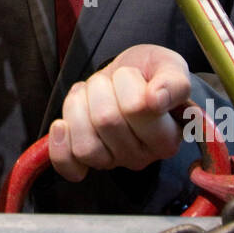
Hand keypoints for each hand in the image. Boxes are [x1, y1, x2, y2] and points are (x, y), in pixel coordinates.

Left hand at [49, 44, 190, 181]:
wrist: (127, 77)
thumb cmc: (149, 74)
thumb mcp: (169, 66)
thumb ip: (174, 81)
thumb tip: (157, 99)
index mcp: (168, 137)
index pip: (138, 108)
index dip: (127, 81)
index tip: (134, 75)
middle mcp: (143, 156)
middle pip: (106, 121)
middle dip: (101, 88)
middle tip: (110, 82)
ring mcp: (114, 161)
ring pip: (86, 144)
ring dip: (78, 107)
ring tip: (90, 94)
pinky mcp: (88, 163)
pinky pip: (68, 166)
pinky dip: (60, 146)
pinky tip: (62, 124)